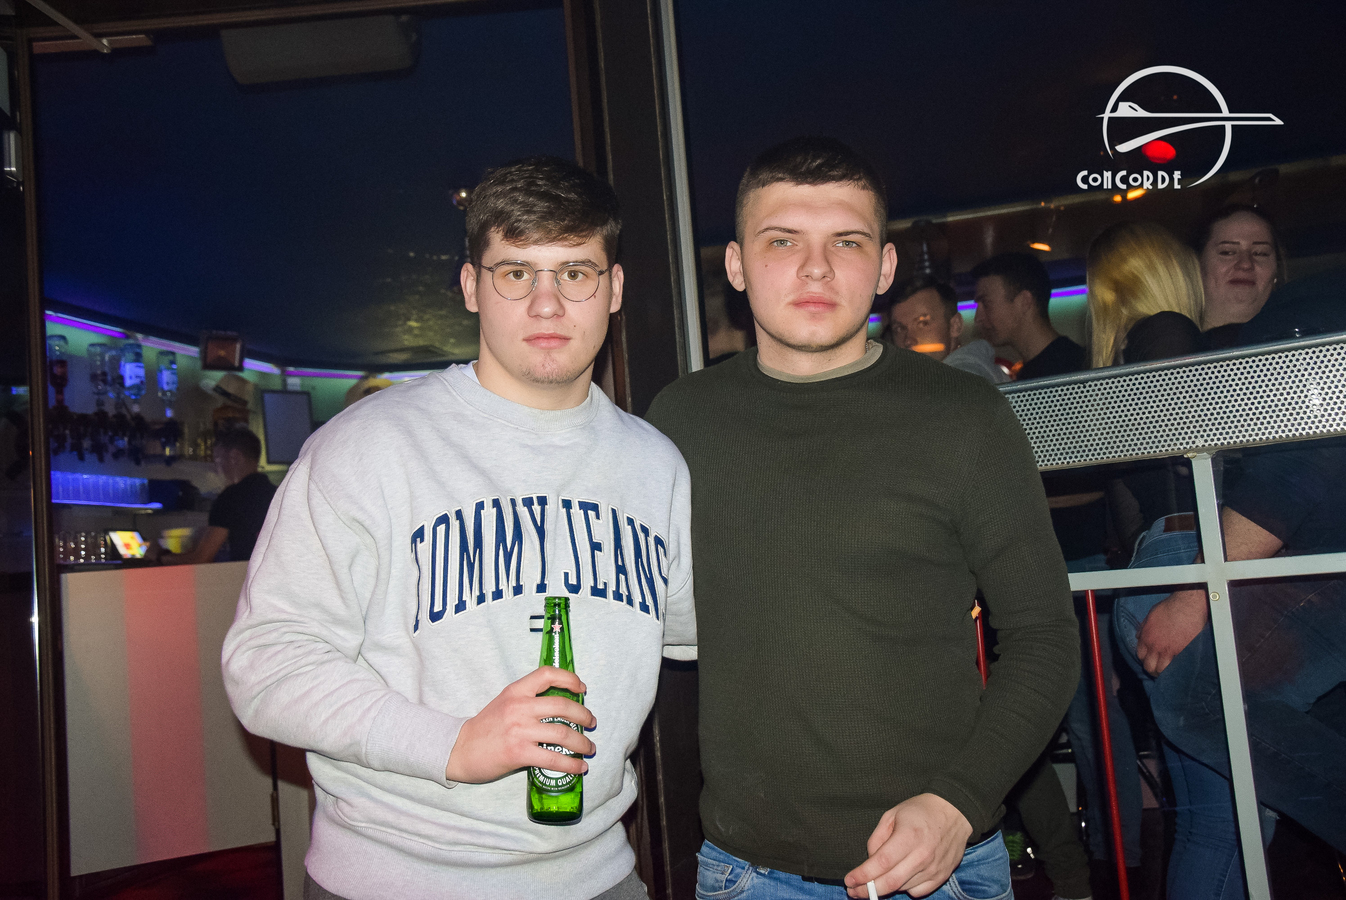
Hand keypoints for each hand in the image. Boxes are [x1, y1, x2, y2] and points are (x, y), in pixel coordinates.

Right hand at [445, 666, 595, 783]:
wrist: (460, 749)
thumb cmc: (486, 727)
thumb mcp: (504, 703)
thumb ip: (527, 700)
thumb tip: (561, 706)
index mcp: (515, 691)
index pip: (547, 674)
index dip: (570, 678)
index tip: (582, 689)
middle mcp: (519, 707)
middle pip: (562, 705)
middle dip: (584, 715)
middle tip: (592, 722)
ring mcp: (519, 730)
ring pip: (563, 733)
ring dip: (583, 742)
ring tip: (590, 748)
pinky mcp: (519, 753)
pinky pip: (554, 758)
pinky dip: (571, 764)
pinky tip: (580, 767)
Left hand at [843, 793, 972, 897]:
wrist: (954, 812)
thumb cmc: (920, 811)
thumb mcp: (892, 814)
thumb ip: (877, 839)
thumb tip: (870, 861)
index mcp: (909, 836)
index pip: (882, 863)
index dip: (863, 875)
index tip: (849, 880)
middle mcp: (922, 855)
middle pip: (891, 882)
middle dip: (868, 890)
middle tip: (854, 892)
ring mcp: (934, 868)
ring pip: (902, 888)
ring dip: (884, 889)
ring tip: (873, 882)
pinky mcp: (942, 876)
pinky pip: (918, 892)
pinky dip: (905, 889)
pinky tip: (899, 878)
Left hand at [1135, 588, 1207, 675]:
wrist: (1186, 606)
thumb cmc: (1169, 608)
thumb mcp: (1150, 616)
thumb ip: (1144, 628)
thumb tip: (1139, 636)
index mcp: (1146, 637)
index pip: (1140, 656)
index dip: (1145, 659)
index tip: (1150, 660)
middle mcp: (1155, 646)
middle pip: (1149, 666)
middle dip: (1152, 669)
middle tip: (1158, 669)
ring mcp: (1169, 651)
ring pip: (1162, 670)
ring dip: (1164, 672)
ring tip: (1168, 672)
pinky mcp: (1182, 653)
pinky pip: (1176, 667)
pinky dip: (1176, 669)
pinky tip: (1178, 668)